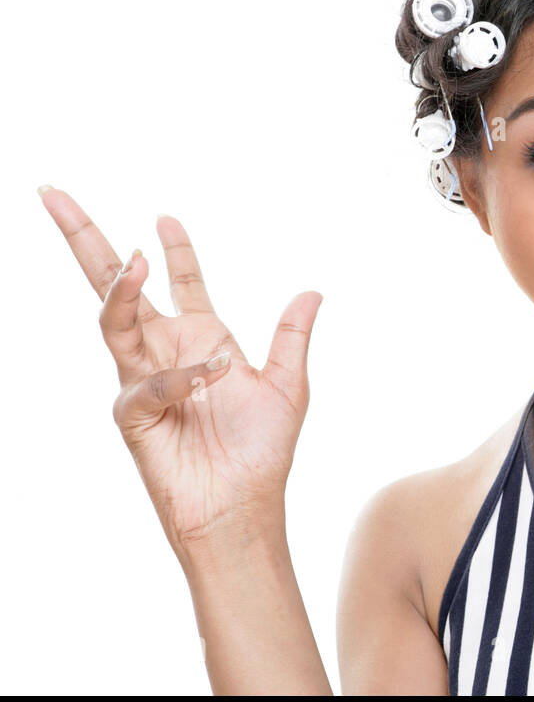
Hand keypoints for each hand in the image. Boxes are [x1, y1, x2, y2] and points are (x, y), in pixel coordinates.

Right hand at [38, 187, 323, 557]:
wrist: (244, 507)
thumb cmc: (262, 453)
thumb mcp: (290, 386)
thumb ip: (293, 338)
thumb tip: (312, 292)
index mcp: (203, 339)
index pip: (183, 283)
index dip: (176, 250)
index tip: (166, 215)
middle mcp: (165, 353)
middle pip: (116, 286)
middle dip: (86, 240)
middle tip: (53, 193)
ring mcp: (143, 380)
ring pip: (112, 320)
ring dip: (118, 288)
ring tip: (133, 260)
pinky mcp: (132, 414)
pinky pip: (148, 382)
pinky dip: (179, 377)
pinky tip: (212, 377)